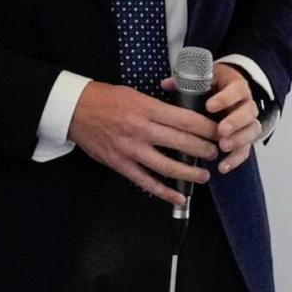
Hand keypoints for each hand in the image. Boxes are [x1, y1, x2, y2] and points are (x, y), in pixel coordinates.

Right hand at [65, 81, 215, 207]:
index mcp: (146, 108)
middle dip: (204, 150)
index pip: (185, 120)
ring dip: (189, 174)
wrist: (74, 110)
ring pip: (167, 167)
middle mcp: (140, 129)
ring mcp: (130, 149)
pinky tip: (178, 198)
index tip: (218, 132)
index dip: (206, 128)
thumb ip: (158, 107)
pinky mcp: (120, 164)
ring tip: (203, 176)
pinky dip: (163, 192)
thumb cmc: (104, 99)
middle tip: (215, 153)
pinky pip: (146, 181)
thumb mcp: (135, 94)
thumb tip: (182, 119)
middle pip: (181, 143)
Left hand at [196, 62, 261, 173]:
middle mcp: (247, 104)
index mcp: (237, 87)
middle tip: (220, 131)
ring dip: (238, 140)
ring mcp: (249, 122)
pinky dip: (235, 160)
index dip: (225, 99)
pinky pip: (246, 150)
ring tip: (223, 147)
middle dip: (235, 122)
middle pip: (249, 113)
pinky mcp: (246, 139)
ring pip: (251, 131)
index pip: (236, 91)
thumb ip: (187, 83)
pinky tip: (222, 167)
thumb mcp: (205, 80)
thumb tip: (166, 84)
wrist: (231, 94)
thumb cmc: (215, 87)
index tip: (209, 106)